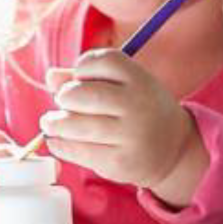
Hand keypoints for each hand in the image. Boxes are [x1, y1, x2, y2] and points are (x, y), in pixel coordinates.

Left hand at [41, 48, 196, 190]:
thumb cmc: (138, 109)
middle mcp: (137, 105)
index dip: (82, 67)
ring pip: (77, 125)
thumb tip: (50, 77)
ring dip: (55, 123)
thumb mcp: (123, 86)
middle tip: (62, 101)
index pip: (103, 61)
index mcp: (140, 79)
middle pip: (83, 94)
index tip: (79, 77)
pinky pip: (79, 152)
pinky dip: (61, 145)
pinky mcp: (120, 162)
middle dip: (65, 97)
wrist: (173, 149)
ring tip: (50, 123)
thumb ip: (86, 78)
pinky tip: (56, 141)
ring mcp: (130, 135)